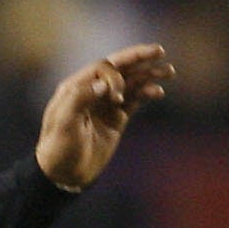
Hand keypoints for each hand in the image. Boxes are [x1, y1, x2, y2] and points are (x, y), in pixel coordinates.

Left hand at [34, 44, 172, 191]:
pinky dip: (147, 93)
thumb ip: (80, 99)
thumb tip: (104, 83)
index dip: (114, 76)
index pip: (102, 68)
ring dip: (149, 75)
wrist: (64, 176)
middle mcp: (91, 91)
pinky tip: (158, 92)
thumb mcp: (63, 124)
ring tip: (169, 72)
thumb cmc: (59, 150)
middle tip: (160, 51)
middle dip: (139, 58)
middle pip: (119, 67)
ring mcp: (105, 104)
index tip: (116, 98)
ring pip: (130, 82)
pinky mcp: (116, 118)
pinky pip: (135, 99)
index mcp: (75, 88)